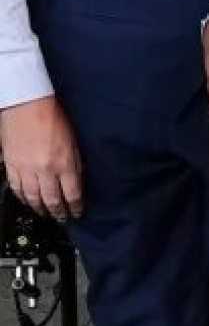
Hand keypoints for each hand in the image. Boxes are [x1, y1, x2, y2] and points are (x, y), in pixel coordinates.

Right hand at [0, 97, 82, 221]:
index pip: (73, 194)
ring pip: (32, 197)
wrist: (26, 106)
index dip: (76, 207)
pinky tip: (27, 202)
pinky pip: (16, 188)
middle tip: (62, 219)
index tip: (78, 213)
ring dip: (40, 209)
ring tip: (46, 214)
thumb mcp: (74, 142)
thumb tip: (77, 180)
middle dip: (59, 212)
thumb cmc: (53, 118)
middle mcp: (45, 170)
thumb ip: (75, 163)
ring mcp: (26, 169)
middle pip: (52, 200)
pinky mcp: (12, 165)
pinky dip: (22, 198)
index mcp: (64, 163)